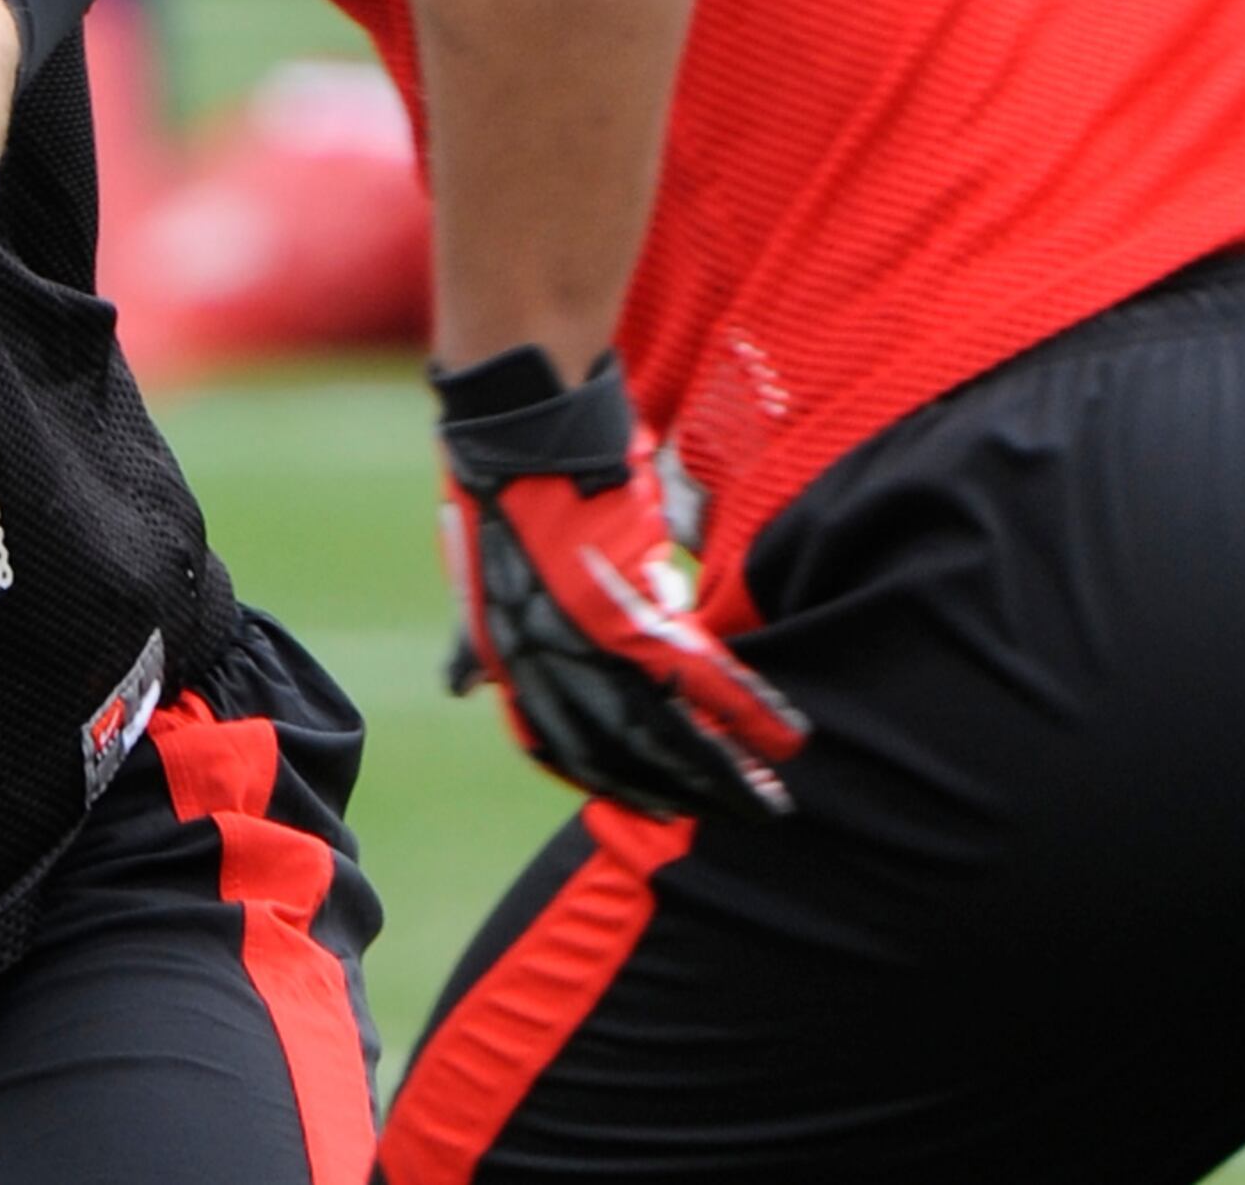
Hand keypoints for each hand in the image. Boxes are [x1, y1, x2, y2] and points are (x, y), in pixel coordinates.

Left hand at [439, 352, 805, 823]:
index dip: (608, 779)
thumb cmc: (500, 491)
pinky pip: (703, 677)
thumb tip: (462, 686)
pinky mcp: (633, 615)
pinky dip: (748, 710)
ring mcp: (587, 647)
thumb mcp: (474, 579)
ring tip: (768, 796)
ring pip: (669, 730)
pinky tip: (782, 738)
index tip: (650, 802)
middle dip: (679, 790)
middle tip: (728, 812)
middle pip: (623, 753)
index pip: (557, 746)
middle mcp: (544, 669)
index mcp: (508, 659)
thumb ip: (477, 639)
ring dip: (725, 770)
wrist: (520, 434)